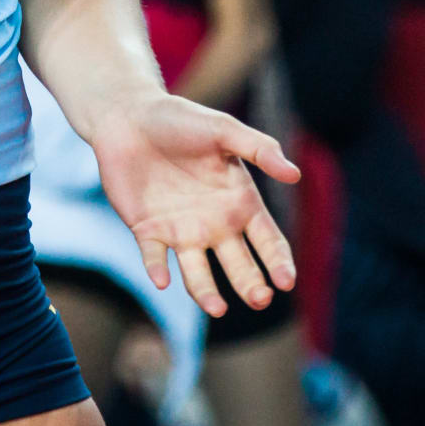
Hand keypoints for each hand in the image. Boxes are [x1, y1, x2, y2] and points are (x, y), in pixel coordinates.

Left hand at [91, 91, 298, 316]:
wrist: (129, 117)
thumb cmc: (181, 120)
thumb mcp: (223, 129)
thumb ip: (258, 149)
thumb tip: (295, 174)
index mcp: (239, 202)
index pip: (267, 241)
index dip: (277, 262)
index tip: (286, 282)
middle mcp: (214, 224)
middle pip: (238, 265)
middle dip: (250, 284)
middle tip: (259, 299)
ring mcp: (180, 230)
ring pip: (197, 272)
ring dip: (206, 292)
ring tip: (216, 309)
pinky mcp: (147, 231)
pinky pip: (154, 257)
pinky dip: (158, 269)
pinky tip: (163, 279)